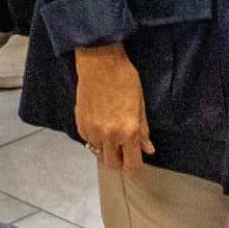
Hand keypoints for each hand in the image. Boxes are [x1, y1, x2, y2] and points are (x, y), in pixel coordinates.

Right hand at [74, 41, 153, 169]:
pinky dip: (93, 137)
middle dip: (119, 160)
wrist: (100, 62)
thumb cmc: (124, 78)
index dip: (134, 164)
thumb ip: (143, 130)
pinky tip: (99, 123)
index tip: (135, 159)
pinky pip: (87, 140)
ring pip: (98, 153)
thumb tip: (148, 149)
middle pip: (113, 164)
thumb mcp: (140, 104)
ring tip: (110, 132)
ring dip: (105, 148)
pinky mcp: (80, 124)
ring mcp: (93, 130)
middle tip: (122, 148)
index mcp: (129, 131)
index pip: (132, 165)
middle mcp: (110, 135)